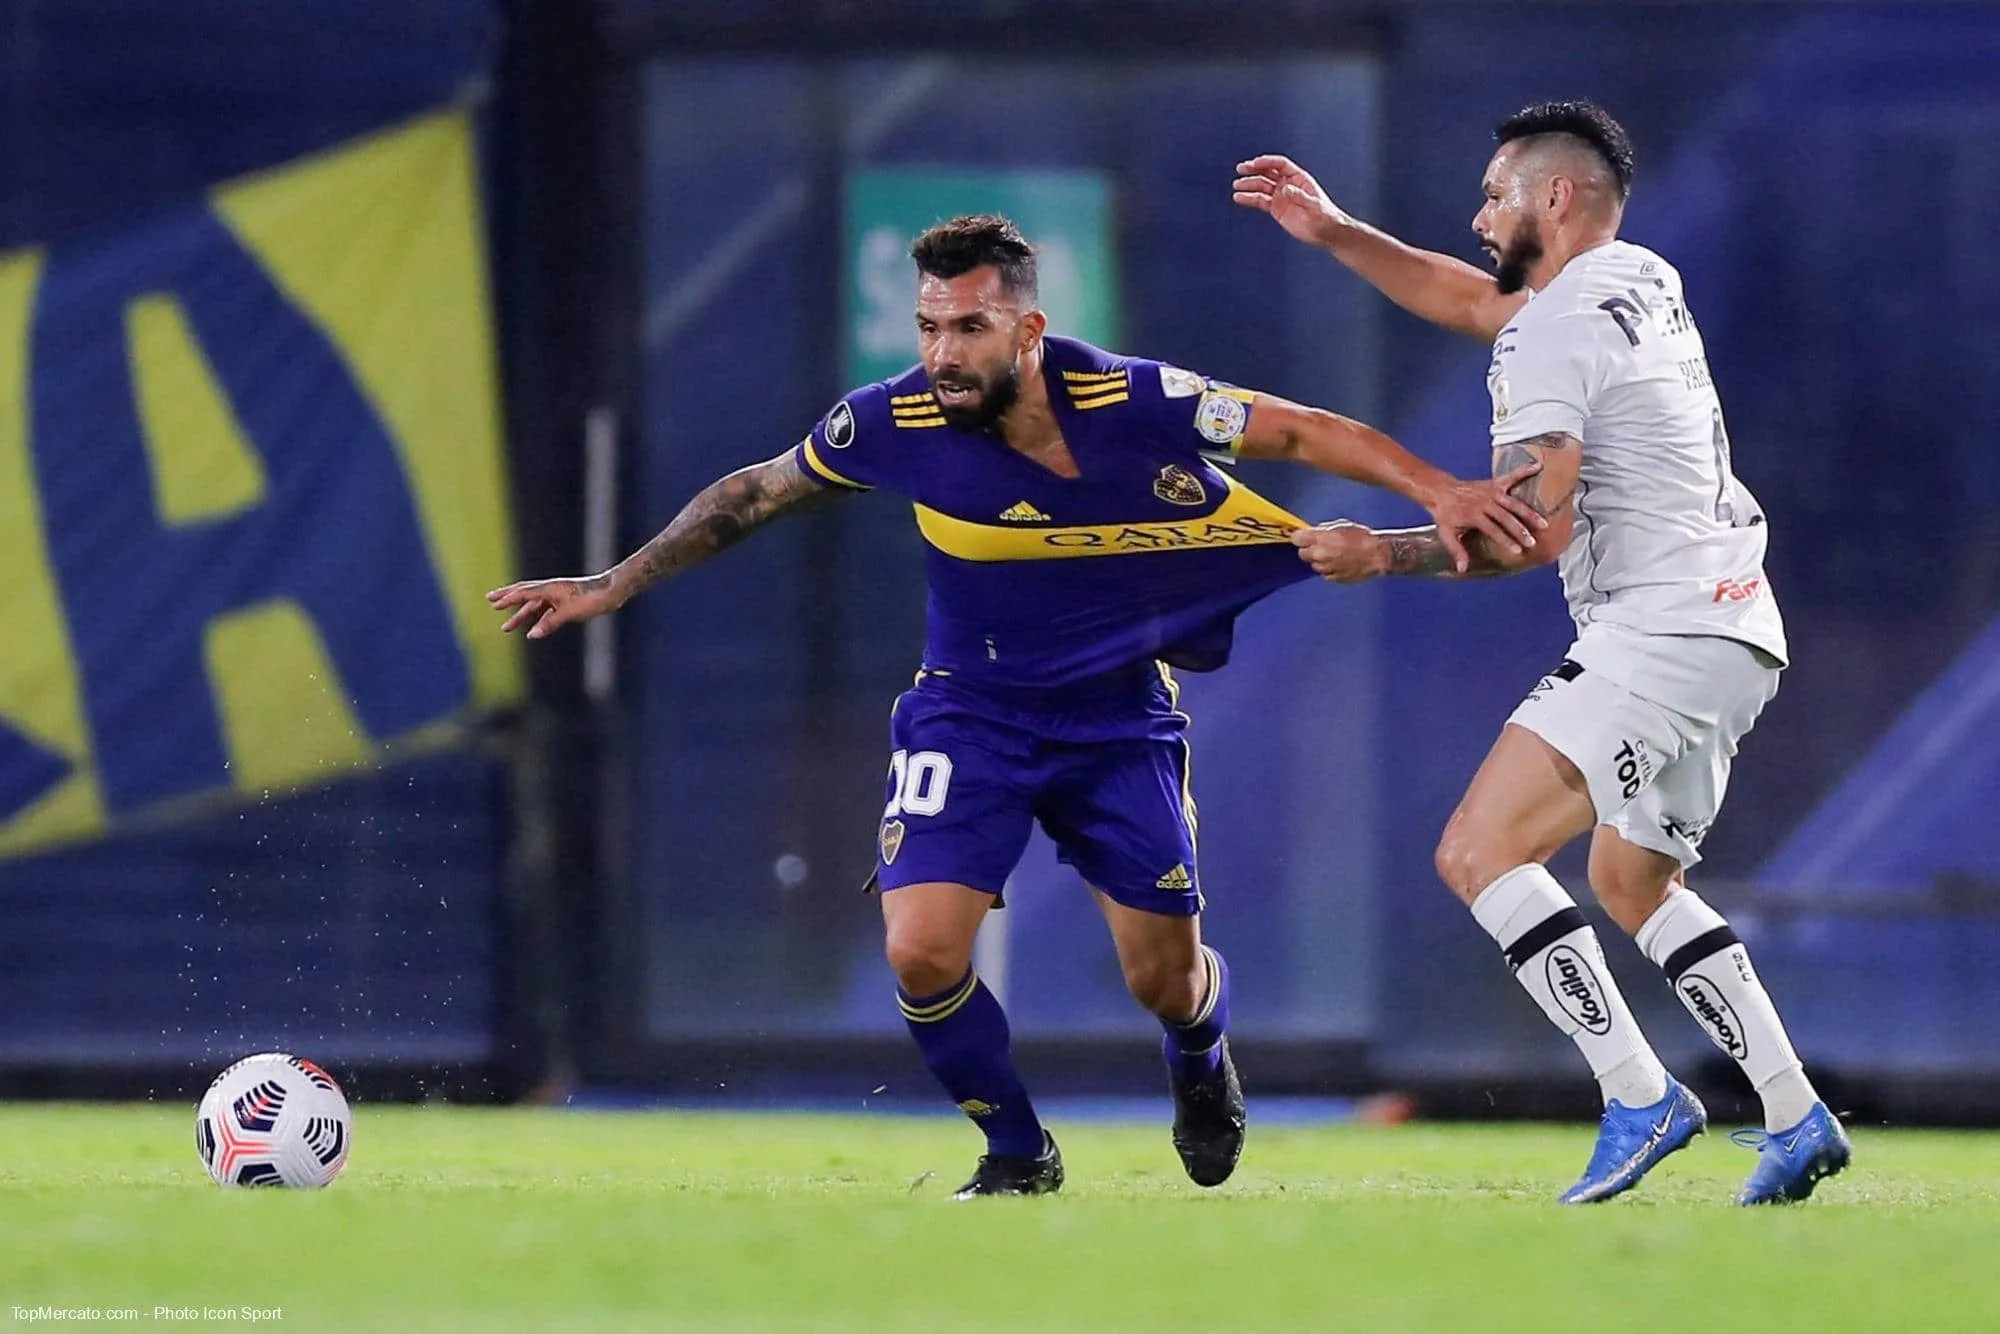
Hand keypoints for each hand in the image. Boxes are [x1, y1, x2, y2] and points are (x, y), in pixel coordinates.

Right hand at [486, 573, 621, 638]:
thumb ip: (549, 624)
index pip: (523, 593)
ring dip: (520, 615)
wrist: (611, 592)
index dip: (508, 598)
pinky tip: (532, 629)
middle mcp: (551, 590)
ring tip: (506, 627)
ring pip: (534, 605)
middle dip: (507, 598)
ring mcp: (558, 596)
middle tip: (490, 601)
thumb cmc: (591, 599)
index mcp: (549, 588)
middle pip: (524, 593)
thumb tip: (531, 635)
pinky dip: (537, 619)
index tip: (493, 603)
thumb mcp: (569, 613)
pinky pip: (546, 611)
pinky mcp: (566, 602)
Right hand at [1233, 154, 1350, 248]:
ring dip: (1249, 185)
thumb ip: (1301, 197)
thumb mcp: (1315, 207)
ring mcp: (1281, 196)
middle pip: (1268, 172)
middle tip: (1241, 168)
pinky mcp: (1276, 209)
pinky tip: (1239, 198)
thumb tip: (1285, 189)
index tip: (1254, 164)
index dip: (1267, 162)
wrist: (1326, 233)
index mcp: (1299, 179)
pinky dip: (1250, 199)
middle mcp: (1288, 185)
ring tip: (1236, 185)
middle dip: (1254, 170)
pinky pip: (1260, 201)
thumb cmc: (1326, 217)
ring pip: (1262, 186)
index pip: (1280, 165)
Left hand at [1291, 521, 1387, 582]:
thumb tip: (1315, 532)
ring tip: (1334, 555)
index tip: (1303, 537)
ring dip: (1320, 560)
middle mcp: (1320, 554)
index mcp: (1320, 539)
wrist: (1377, 555)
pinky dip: (1329, 569)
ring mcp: (1326, 568)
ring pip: (1314, 565)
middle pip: (1302, 554)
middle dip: (1309, 549)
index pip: (1296, 539)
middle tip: (1319, 546)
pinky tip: (1340, 563)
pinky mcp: (1334, 578)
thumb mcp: (1341, 525)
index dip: (1300, 537)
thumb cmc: (1363, 538)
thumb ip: (1324, 530)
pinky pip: (1325, 574)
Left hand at [1418, 460, 1547, 572]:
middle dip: (1520, 530)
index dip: (1506, 540)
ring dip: (1529, 513)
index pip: (1493, 530)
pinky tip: (1538, 467)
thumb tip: (1463, 568)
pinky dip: (1524, 471)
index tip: (1518, 550)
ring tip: (1543, 523)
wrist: (1441, 491)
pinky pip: (1511, 476)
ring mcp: (1491, 492)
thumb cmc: (1445, 514)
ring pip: (1513, 503)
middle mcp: (1484, 502)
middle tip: (1533, 541)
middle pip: (1506, 518)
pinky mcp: (1494, 484)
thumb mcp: (1446, 534)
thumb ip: (1456, 550)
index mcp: (1473, 515)